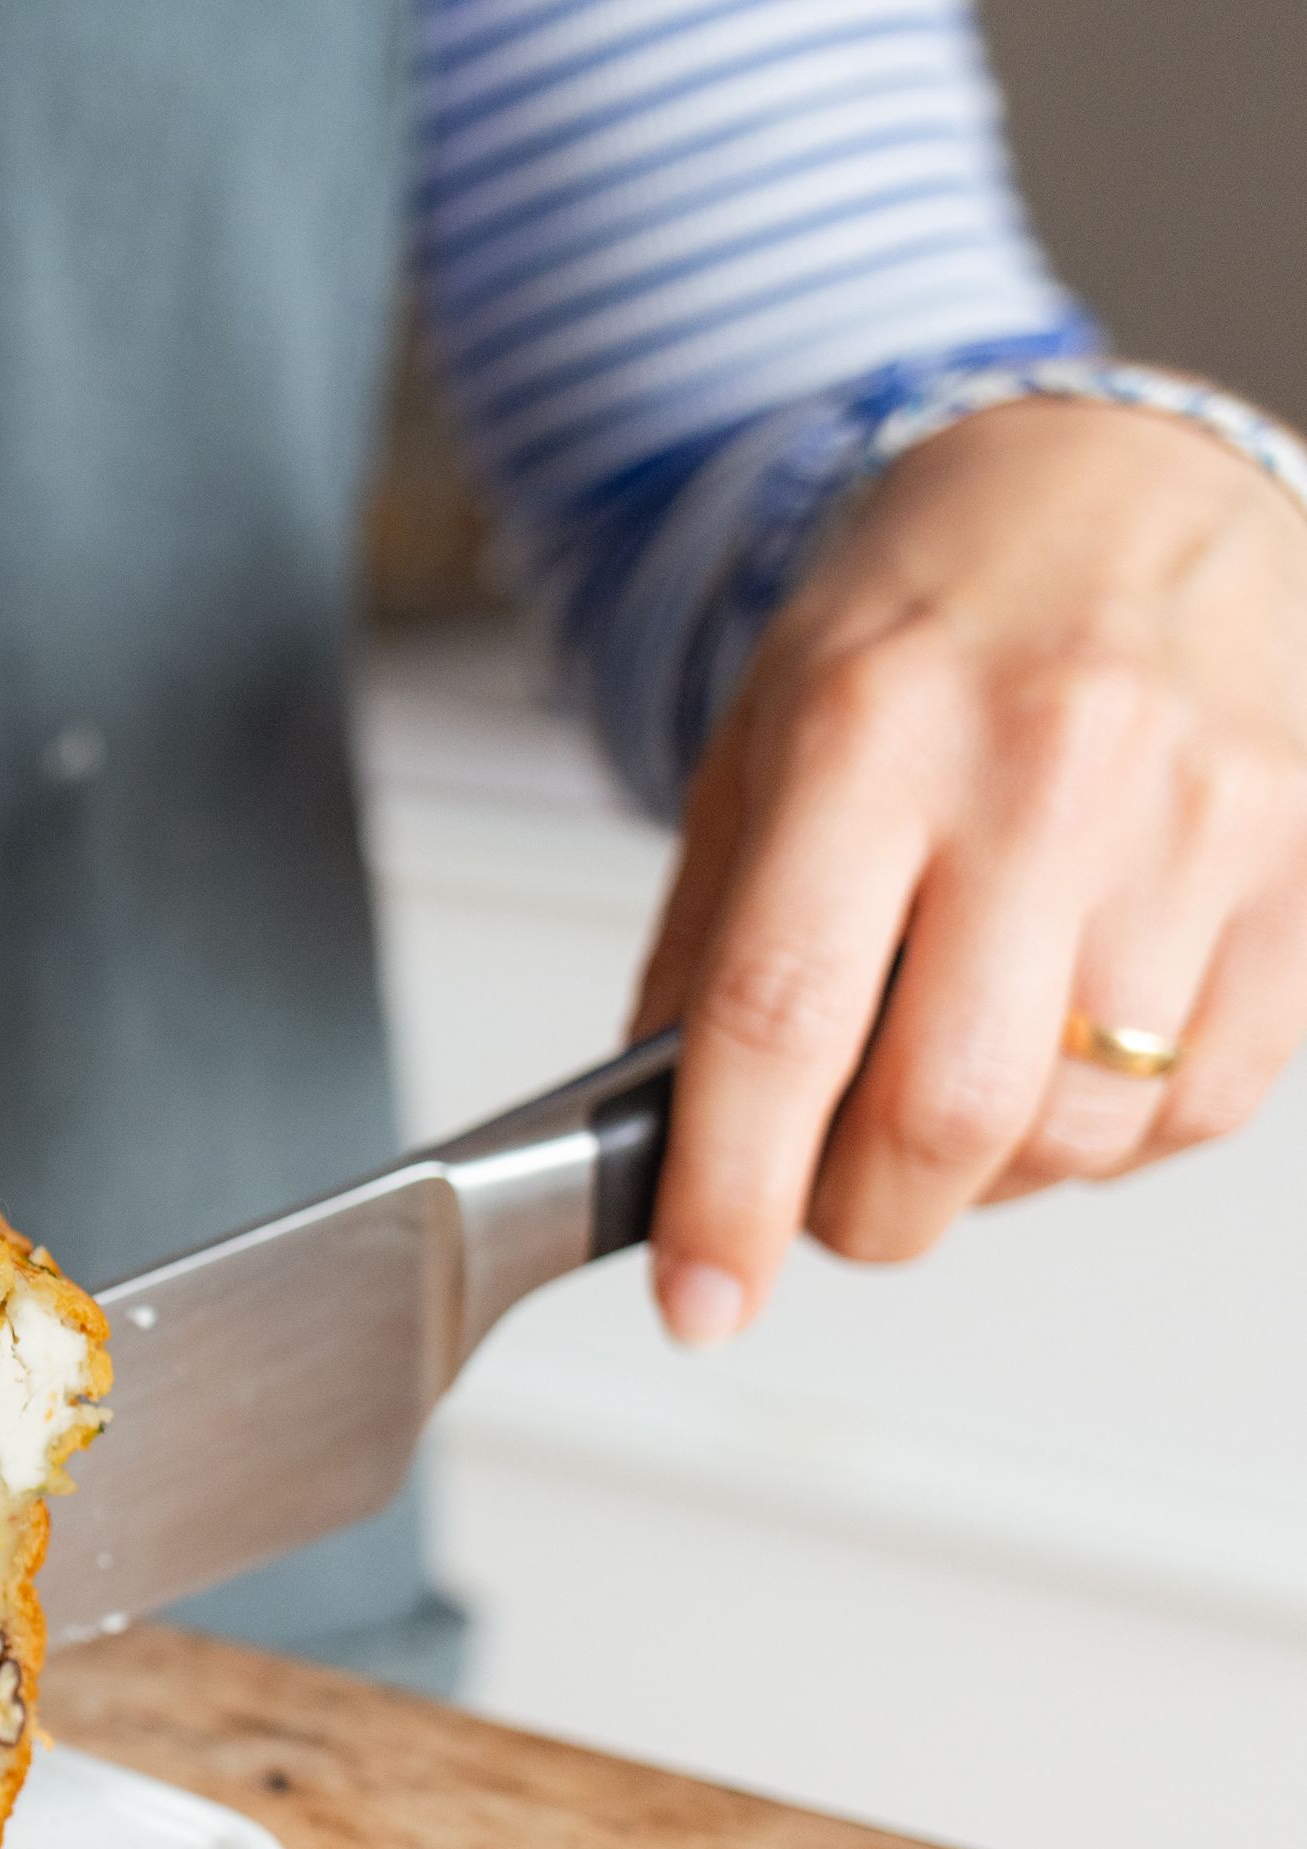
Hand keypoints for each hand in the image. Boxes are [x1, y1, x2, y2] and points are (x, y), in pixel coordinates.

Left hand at [636, 395, 1306, 1342]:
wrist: (1116, 485)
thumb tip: (668, 1143)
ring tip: (948, 1100)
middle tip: (830, 1203)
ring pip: (1087, 1126)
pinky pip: (1210, 1100)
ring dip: (995, 1176)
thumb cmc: (925, 622)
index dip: (734, 1194)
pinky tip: (1066, 1054)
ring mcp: (1196, 820)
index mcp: (869, 737)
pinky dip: (1116, 1134)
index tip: (704, 1301)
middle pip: (950, 1107)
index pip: (782, 1019)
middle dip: (870, 1213)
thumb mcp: (761, 747)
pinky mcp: (1304, 865)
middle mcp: (1043, 773)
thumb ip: (708, 947)